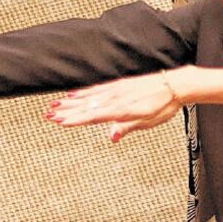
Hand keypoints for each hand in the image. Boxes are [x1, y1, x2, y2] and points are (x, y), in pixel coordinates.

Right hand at [44, 69, 187, 141]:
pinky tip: (74, 94)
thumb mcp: (148, 121)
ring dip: (71, 101)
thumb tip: (112, 137)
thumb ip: (127, 127)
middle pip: (87, 105)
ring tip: (54, 104)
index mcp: (123, 109)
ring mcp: (117, 90)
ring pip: (89, 97)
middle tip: (48, 114)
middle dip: (67, 110)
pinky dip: (84, 92)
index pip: (94, 115)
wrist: (174, 84)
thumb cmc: (164, 104)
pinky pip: (97, 89)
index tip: (60, 121)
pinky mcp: (119, 85)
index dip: (76, 119)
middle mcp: (117, 98)